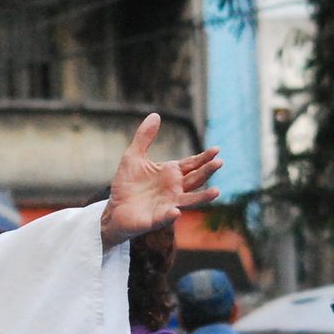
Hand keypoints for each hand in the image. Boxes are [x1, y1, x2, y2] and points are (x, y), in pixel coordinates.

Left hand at [99, 113, 220, 248]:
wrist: (114, 209)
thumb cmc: (127, 185)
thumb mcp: (133, 156)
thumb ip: (144, 137)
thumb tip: (156, 115)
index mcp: (171, 174)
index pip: (192, 164)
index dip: (204, 157)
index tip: (216, 150)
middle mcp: (174, 189)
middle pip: (195, 180)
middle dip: (207, 171)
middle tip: (219, 162)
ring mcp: (167, 205)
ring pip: (189, 201)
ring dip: (202, 198)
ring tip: (216, 192)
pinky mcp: (155, 219)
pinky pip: (165, 217)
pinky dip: (170, 215)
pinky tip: (176, 211)